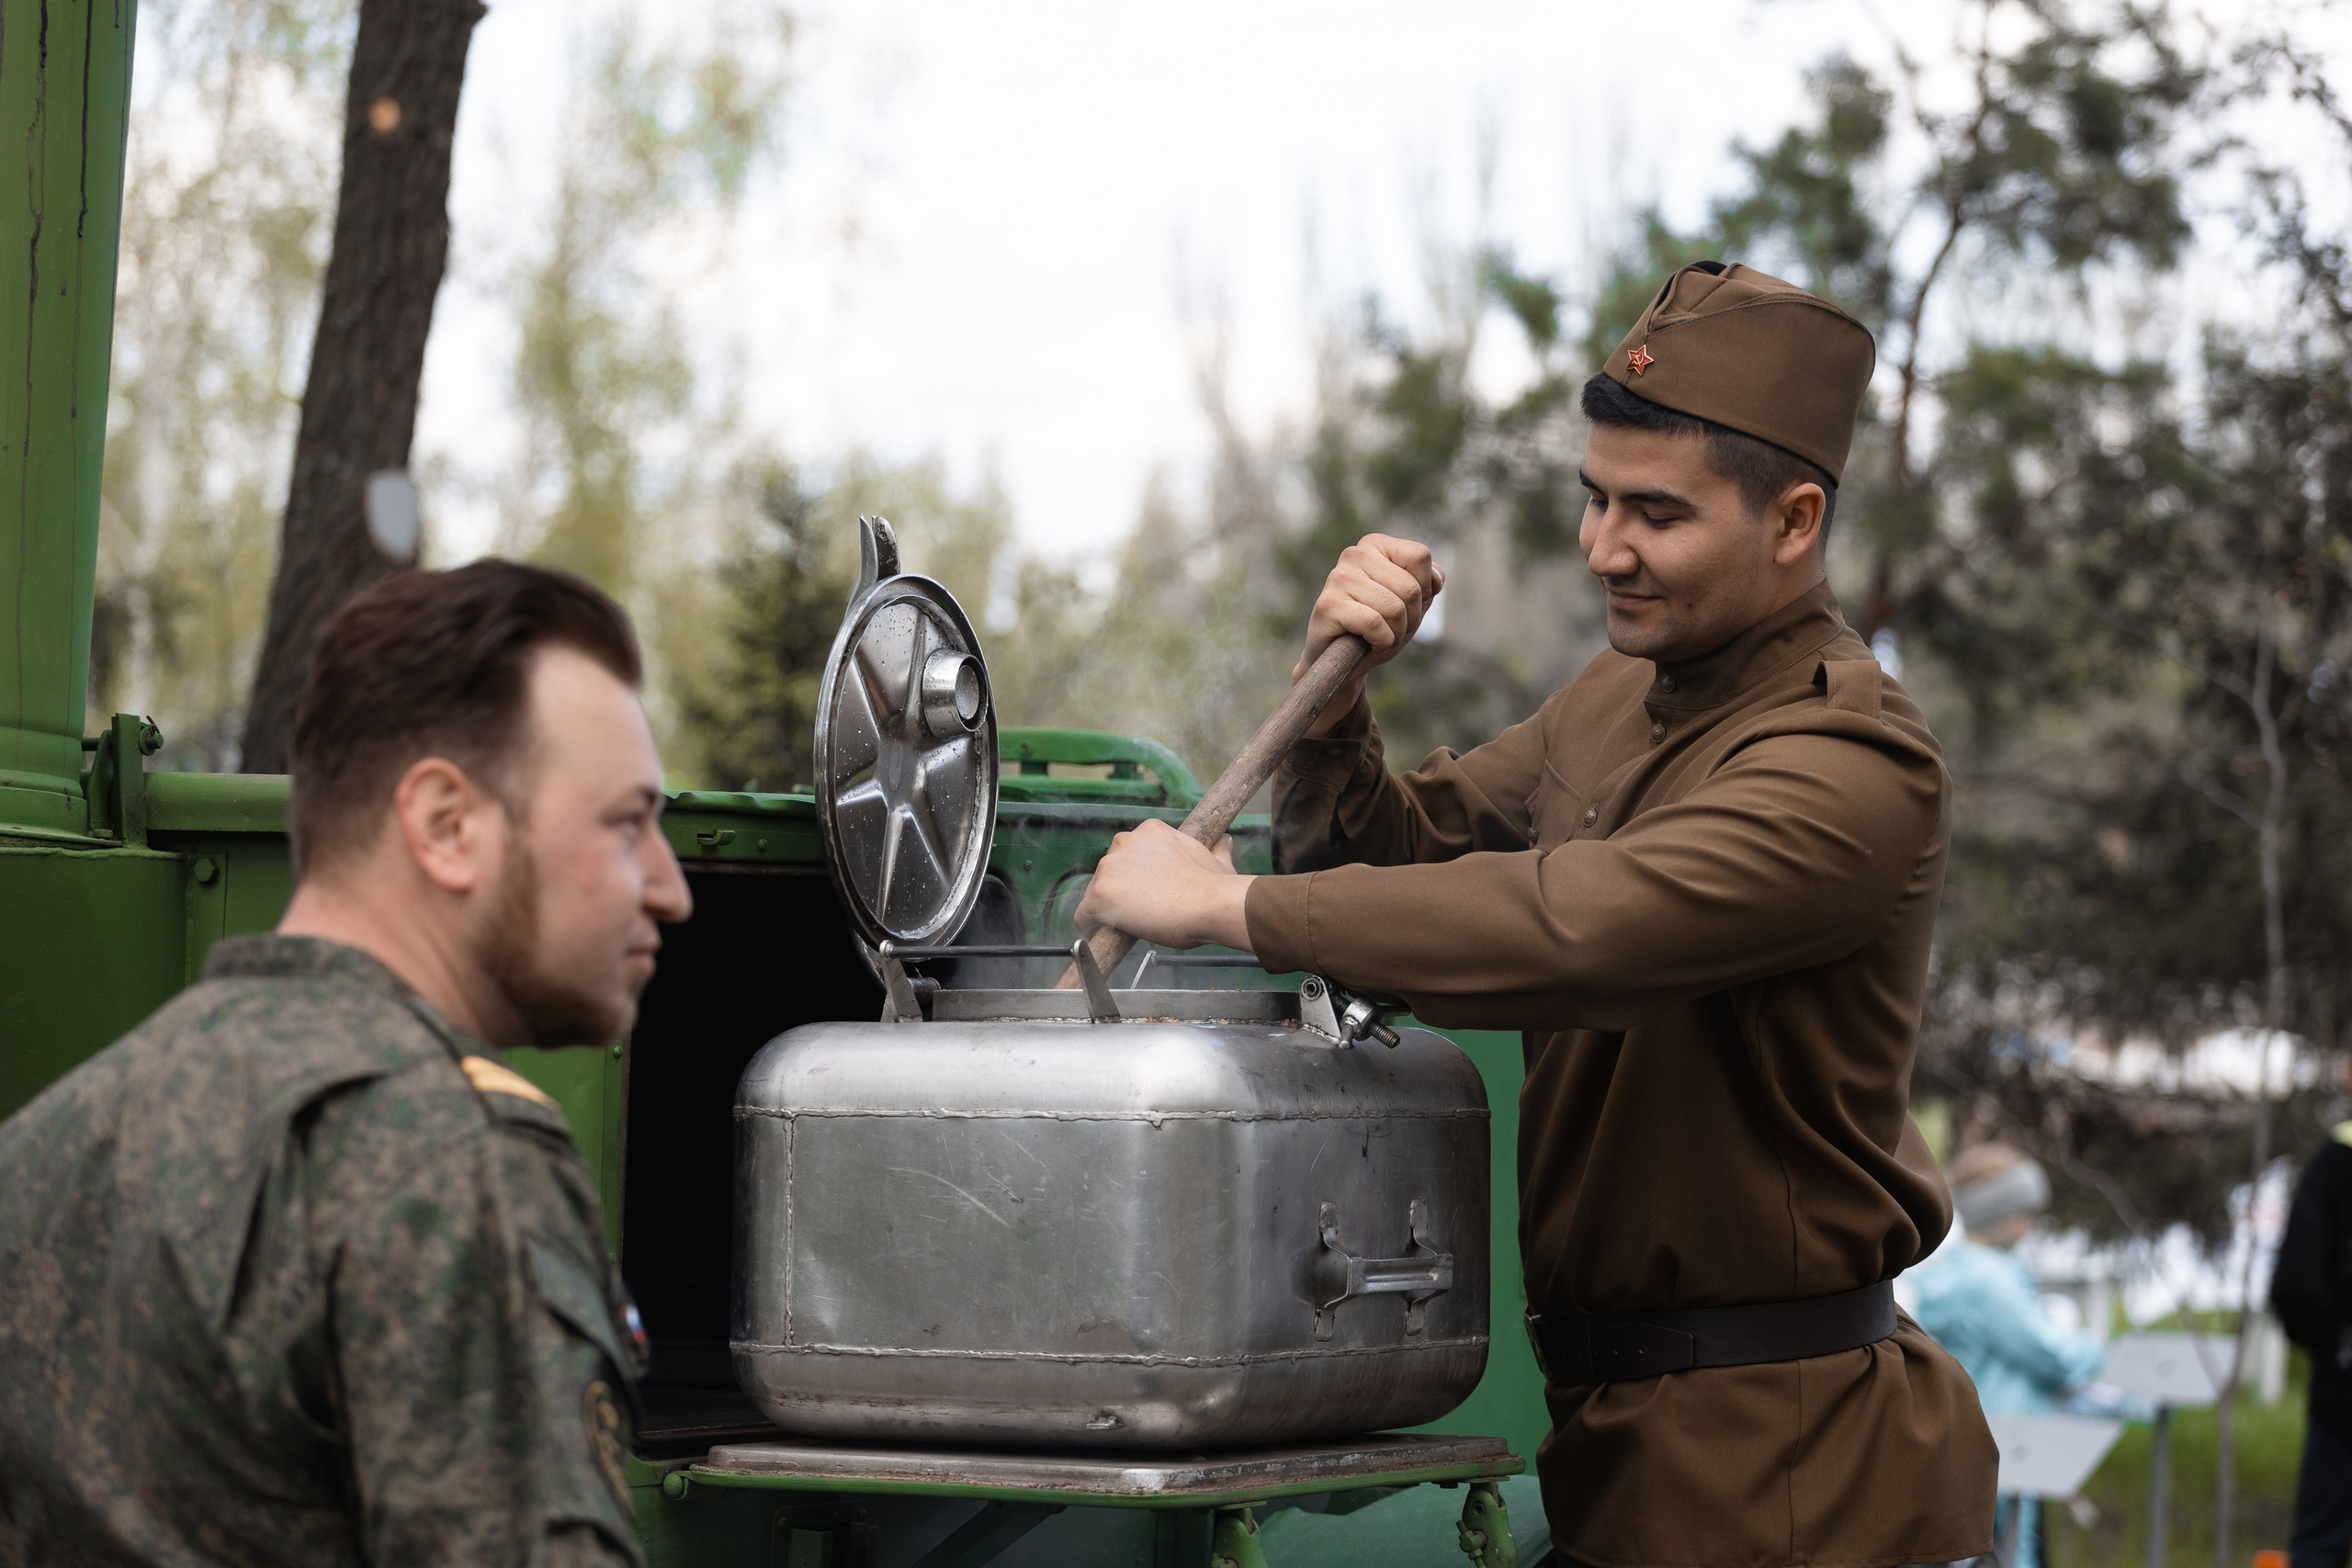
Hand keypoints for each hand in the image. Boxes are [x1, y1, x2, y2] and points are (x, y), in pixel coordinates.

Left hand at [1073, 821, 1253, 952]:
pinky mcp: (1099, 895)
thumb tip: (1224, 842)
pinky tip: (1106, 936)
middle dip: (1122, 889)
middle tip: (1143, 910)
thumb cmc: (1215, 887)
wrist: (1210, 905)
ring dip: (1109, 907)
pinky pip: (1083, 915)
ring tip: (1132, 925)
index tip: (1146, 892)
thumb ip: (1216, 849)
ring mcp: (1108, 868)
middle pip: (1110, 870)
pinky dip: (1092, 927)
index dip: (1136, 876)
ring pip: (1096, 891)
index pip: (1129, 853)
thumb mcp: (1217, 859)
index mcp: (1149, 830)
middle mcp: (1124, 841)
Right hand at [1297, 534, 1443, 735]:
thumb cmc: (1378, 628)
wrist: (1341, 660)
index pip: (1420, 556)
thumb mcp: (1411, 604)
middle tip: (1391, 629)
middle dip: (1410, 619)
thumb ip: (1428, 583)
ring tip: (1378, 637)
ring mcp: (1338, 577)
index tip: (1406, 606)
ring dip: (1396, 634)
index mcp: (1375, 545)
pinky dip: (1381, 642)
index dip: (1424, 590)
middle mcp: (1354, 554)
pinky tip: (1367, 643)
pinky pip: (1374, 623)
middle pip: (1410, 588)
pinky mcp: (1328, 605)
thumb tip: (1437, 577)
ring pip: (1394, 608)